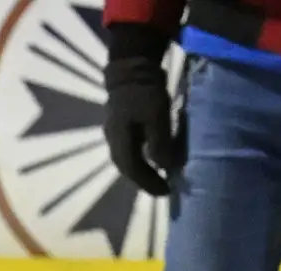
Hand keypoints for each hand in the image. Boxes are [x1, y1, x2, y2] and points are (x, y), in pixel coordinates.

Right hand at [103, 53, 178, 198]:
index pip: (134, 171)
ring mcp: (113, 133)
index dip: (150, 183)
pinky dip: (140, 158)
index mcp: (120, 143)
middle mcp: (113, 142)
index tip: (167, 191)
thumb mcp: (157, 118)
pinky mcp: (119, 125)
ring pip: (127, 159)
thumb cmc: (144, 93)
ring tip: (157, 176)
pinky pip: (129, 149)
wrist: (130, 68)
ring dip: (141, 170)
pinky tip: (150, 158)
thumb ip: (160, 144)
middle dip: (145, 180)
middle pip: (127, 168)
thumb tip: (165, 167)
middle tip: (163, 188)